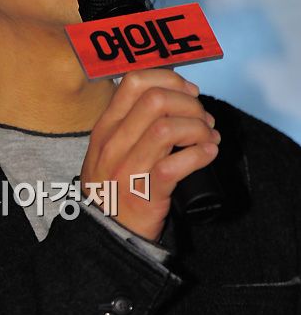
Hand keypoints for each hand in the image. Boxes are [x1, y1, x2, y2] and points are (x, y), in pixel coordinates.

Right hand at [80, 69, 220, 241]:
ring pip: (167, 128)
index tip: (188, 91)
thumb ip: (129, 123)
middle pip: (156, 99)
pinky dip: (200, 154)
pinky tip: (208, 153)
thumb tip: (172, 96)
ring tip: (208, 138)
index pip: (134, 81)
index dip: (169, 78)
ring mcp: (127, 168)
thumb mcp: (108, 150)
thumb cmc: (114, 188)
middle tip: (203, 119)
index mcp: (106, 127)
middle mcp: (113, 143)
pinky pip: (176, 164)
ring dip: (198, 128)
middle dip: (189, 103)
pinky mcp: (146, 193)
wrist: (106, 235)